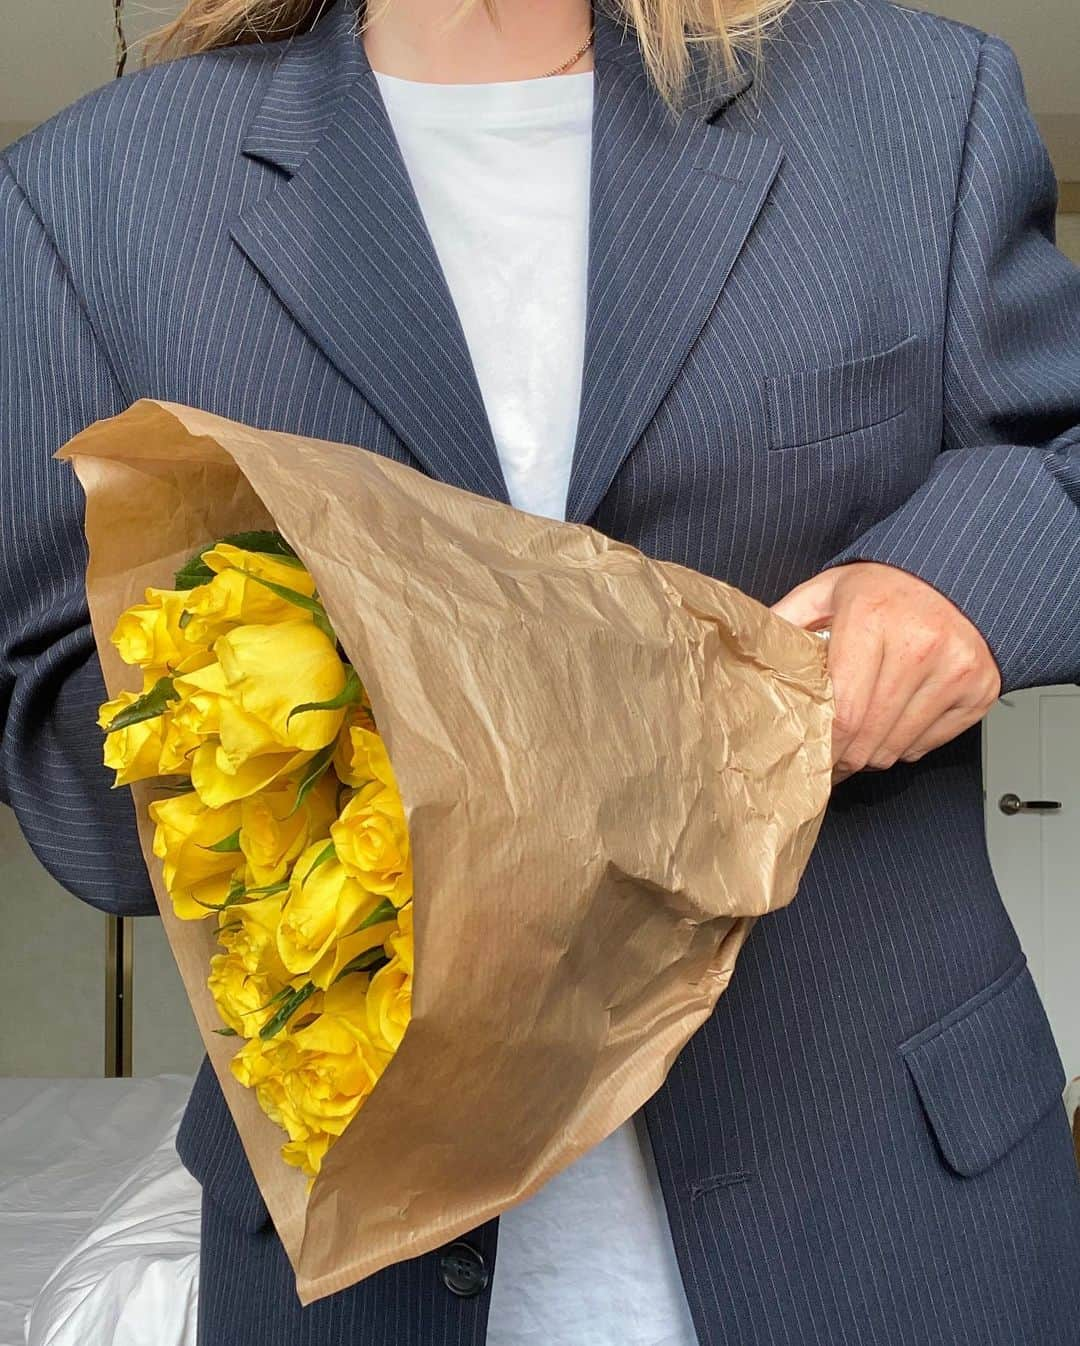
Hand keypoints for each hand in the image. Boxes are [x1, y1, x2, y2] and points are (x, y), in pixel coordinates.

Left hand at [771, 562, 1000, 781]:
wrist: (955, 577)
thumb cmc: (883, 589)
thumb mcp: (828, 591)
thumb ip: (788, 620)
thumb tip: (748, 652)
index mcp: (873, 617)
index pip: (845, 710)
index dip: (825, 745)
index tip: (811, 757)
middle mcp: (921, 643)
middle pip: (870, 736)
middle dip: (843, 758)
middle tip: (829, 761)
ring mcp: (956, 668)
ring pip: (898, 746)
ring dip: (871, 754)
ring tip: (857, 744)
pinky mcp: (980, 688)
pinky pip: (929, 743)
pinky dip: (905, 744)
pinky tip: (893, 724)